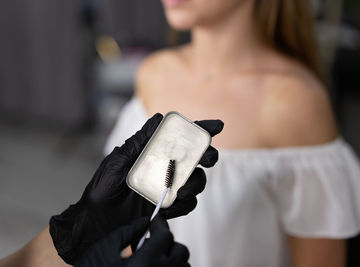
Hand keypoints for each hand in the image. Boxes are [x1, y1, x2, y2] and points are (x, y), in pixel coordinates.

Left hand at [49, 113, 223, 263]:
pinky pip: (188, 204)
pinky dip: (183, 205)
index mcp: (155, 153)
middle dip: (208, 156)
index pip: (181, 138)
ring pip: (197, 181)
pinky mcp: (170, 206)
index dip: (201, 130)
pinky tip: (168, 207)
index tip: (217, 126)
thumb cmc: (104, 188)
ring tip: (181, 190)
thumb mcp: (119, 161)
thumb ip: (141, 142)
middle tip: (208, 159)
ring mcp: (169, 188)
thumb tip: (159, 119)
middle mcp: (166, 168)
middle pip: (197, 158)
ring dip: (195, 183)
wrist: (98, 222)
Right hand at [76, 216, 189, 266]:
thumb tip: (143, 222)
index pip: (165, 235)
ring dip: (173, 258)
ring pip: (182, 266)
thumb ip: (127, 232)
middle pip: (180, 251)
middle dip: (168, 242)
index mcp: (145, 263)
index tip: (153, 222)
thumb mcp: (104, 249)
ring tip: (155, 256)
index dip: (159, 224)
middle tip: (152, 240)